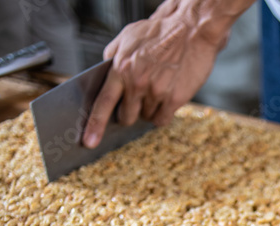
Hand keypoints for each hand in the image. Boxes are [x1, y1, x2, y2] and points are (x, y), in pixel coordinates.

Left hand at [83, 0, 248, 147]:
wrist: (190, 29)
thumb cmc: (159, 32)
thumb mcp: (127, 38)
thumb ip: (113, 59)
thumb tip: (105, 78)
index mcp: (121, 68)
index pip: (103, 103)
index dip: (95, 125)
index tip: (88, 142)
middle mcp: (137, 83)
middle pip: (126, 116)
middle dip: (129, 112)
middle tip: (139, 98)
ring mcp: (156, 92)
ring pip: (145, 118)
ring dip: (149, 109)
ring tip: (158, 88)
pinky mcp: (175, 99)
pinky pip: (162, 119)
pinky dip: (163, 113)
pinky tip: (167, 97)